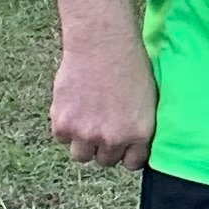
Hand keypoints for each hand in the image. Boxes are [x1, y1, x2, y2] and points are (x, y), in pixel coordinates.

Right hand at [52, 37, 155, 169]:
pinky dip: (65, 127)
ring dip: (83, 143)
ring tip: (86, 121)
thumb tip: (131, 141)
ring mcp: (86, 133)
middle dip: (104, 147)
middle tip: (102, 127)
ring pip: (81, 156)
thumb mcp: (147, 100)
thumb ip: (137, 125)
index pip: (132, 163)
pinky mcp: (63, 123)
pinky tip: (73, 108)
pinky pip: (62, 138)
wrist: (102, 45)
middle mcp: (113, 139)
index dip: (126, 154)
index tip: (122, 146)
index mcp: (139, 134)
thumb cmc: (130, 65)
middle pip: (105, 161)